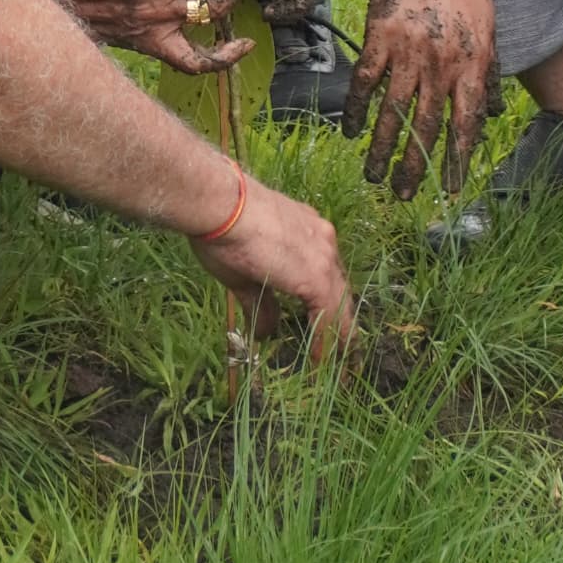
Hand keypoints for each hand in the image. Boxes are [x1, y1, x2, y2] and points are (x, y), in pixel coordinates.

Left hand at [191, 174, 354, 352]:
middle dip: (342, 327)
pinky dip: (325, 272)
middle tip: (343, 353)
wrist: (219, 197)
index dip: (325, 344)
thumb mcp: (241, 286)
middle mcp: (326, 254)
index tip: (320, 365)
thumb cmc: (227, 247)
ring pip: (337, 273)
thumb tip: (267, 334)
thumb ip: (262, 310)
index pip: (328, 319)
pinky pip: (327, 251)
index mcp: (314, 278)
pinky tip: (316, 278)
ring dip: (336, 298)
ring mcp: (320, 231)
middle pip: (341, 297)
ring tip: (334, 319)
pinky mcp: (310, 216)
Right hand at [341, 0, 497, 198]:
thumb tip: (491, 114)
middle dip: (414, 166)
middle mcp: (441, 63)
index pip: (466, 124)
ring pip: (393, 112)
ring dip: (382, 149)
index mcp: (473, 64)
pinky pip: (366, 82)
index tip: (448, 189)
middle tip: (404, 195)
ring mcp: (408, 50)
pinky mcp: (380, 36)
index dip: (456, 160)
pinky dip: (357, 109)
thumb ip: (489, 72)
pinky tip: (353, 131)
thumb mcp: (490, 28)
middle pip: (426, 126)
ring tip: (375, 176)